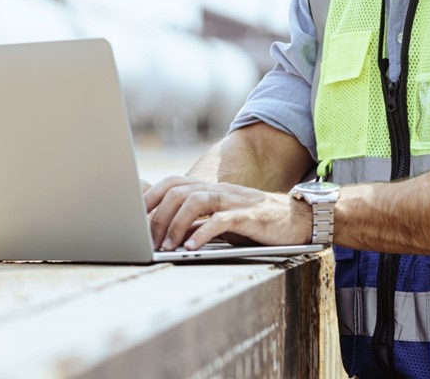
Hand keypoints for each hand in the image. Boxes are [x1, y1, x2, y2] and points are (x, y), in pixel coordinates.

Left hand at [143, 175, 311, 250]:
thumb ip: (196, 221)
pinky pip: (221, 220)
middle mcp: (219, 190)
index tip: (134, 216)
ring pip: (196, 201)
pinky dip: (203, 233)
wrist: (296, 220)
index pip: (172, 183)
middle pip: (179, 191)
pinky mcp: (249, 215)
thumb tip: (163, 232)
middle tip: (150, 240)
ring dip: (177, 225)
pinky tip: (191, 248)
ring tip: (167, 247)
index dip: (151, 196)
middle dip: (159, 215)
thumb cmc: (253, 223)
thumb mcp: (220, 219)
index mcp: (210, 188)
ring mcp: (234, 200)